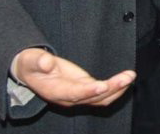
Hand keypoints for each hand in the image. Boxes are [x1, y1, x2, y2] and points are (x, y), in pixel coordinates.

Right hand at [14, 48, 134, 106]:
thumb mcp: (30, 60)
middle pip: (93, 98)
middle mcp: (69, 97)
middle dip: (112, 88)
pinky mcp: (84, 89)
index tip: (103, 86)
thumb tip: (46, 62)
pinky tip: (125, 80)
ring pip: (101, 99)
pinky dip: (115, 89)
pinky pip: (102, 94)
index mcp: (54, 91)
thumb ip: (38, 61)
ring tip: (130, 76)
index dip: (89, 91)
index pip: (74, 94)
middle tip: (127, 77)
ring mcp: (78, 95)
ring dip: (117, 89)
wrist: (30, 73)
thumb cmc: (31, 65)